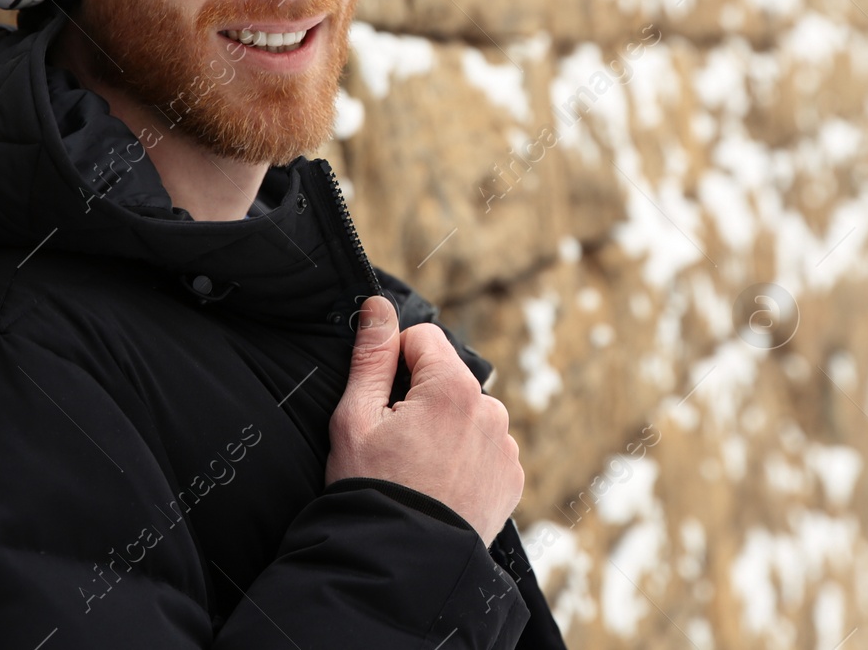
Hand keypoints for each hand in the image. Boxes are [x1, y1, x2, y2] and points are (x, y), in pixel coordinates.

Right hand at [325, 295, 523, 545]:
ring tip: (417, 470)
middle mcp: (491, 410)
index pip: (423, 338)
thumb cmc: (372, 489)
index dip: (393, 363)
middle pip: (447, 378)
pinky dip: (465, 459)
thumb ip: (370, 354)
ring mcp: (506, 447)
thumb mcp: (355, 417)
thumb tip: (378, 305)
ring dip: (445, 428)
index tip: (380, 401)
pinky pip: (486, 449)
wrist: (401, 564)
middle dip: (421, 398)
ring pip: (467, 414)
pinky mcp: (512, 478)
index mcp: (453, 387)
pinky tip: (439, 485)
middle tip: (395, 443)